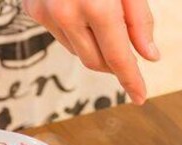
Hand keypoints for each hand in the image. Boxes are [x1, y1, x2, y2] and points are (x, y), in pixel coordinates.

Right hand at [23, 0, 158, 103]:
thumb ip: (140, 20)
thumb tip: (150, 57)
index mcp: (96, 6)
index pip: (118, 59)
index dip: (131, 81)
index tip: (140, 97)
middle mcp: (65, 13)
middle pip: (96, 62)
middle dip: (115, 64)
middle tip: (132, 55)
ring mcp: (44, 13)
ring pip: (78, 51)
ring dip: (97, 47)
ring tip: (106, 20)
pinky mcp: (31, 10)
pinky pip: (61, 36)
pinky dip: (78, 34)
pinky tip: (84, 13)